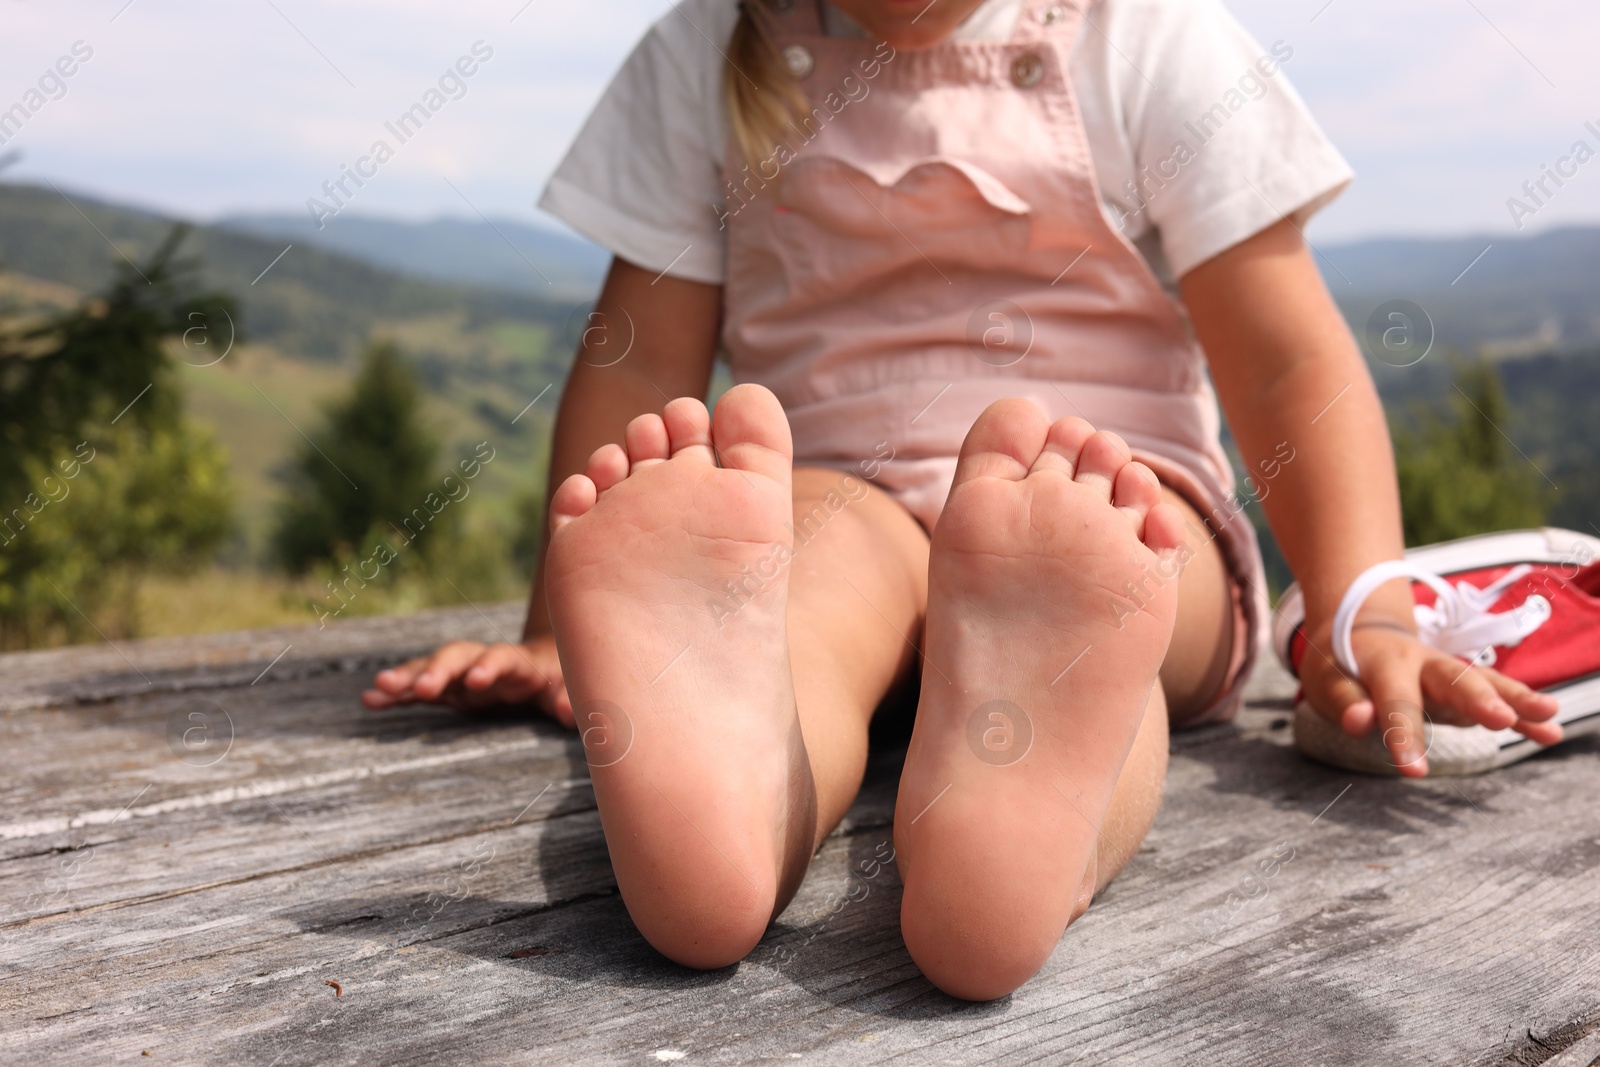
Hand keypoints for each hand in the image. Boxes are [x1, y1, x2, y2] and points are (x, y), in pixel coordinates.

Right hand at [362, 634, 572, 726]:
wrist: (547, 665)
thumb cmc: (562, 681)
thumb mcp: (572, 689)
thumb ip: (570, 698)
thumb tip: (570, 711)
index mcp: (519, 663)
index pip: (502, 658)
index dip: (490, 665)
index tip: (478, 679)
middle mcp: (485, 662)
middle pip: (459, 658)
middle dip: (439, 670)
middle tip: (420, 688)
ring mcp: (462, 674)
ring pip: (431, 669)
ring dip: (407, 678)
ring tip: (379, 689)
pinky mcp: (449, 688)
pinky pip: (419, 689)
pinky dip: (398, 694)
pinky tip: (371, 700)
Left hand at [1298, 617, 1562, 777]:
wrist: (1362, 631)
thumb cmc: (1343, 665)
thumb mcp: (1328, 680)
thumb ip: (1344, 701)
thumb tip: (1357, 720)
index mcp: (1385, 663)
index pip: (1396, 702)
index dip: (1404, 735)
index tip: (1415, 771)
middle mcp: (1424, 664)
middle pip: (1453, 680)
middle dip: (1477, 699)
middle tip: (1501, 718)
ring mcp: (1448, 675)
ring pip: (1484, 683)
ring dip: (1515, 699)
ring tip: (1548, 715)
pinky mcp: (1463, 689)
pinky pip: (1497, 698)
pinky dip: (1522, 714)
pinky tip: (1549, 731)